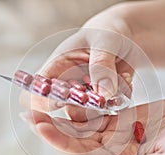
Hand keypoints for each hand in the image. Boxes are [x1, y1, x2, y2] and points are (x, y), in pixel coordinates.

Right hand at [20, 8, 135, 112]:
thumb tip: (104, 93)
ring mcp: (88, 96)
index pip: (37, 92)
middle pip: (66, 110)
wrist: (127, 35)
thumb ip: (101, 64)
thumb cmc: (108, 30)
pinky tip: (126, 76)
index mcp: (56, 68)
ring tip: (121, 76)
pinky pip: (114, 109)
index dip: (41, 103)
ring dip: (109, 100)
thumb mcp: (104, 40)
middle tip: (101, 92)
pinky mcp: (105, 101)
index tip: (64, 99)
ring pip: (93, 115)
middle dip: (86, 106)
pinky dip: (123, 97)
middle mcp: (69, 86)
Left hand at [20, 99, 164, 154]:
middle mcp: (115, 151)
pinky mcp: (123, 117)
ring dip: (64, 113)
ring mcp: (118, 134)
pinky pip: (98, 111)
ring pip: (84, 124)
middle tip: (31, 112)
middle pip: (77, 140)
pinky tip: (69, 94)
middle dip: (53, 127)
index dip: (60, 141)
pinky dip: (83, 103)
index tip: (40, 126)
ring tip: (44, 99)